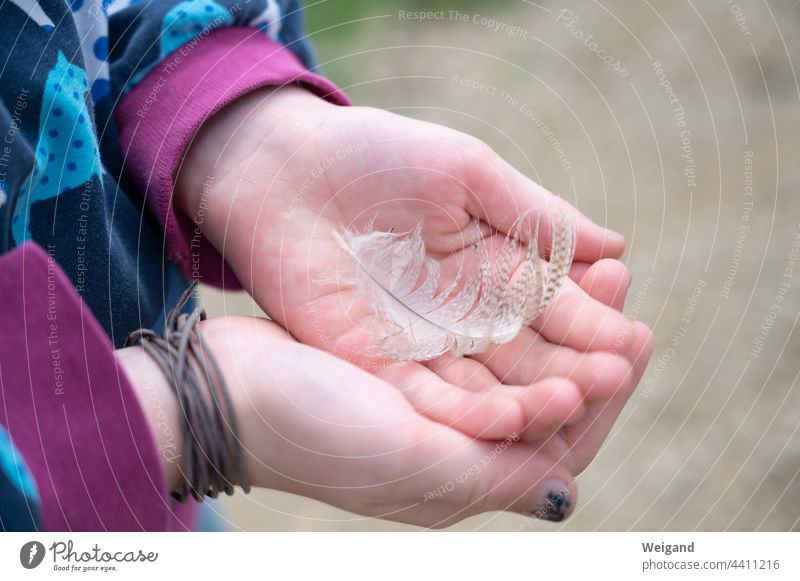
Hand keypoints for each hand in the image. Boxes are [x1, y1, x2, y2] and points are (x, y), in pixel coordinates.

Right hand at [119, 316, 590, 526]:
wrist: (230, 391)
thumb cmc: (313, 430)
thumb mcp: (410, 460)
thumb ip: (493, 473)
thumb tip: (568, 494)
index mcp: (460, 475)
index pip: (558, 445)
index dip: (603, 394)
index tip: (635, 340)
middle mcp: (452, 443)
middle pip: (542, 396)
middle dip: (587, 347)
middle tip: (621, 292)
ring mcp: (428, 402)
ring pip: (514, 361)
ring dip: (554, 320)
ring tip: (590, 271)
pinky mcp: (405, 364)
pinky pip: (477, 337)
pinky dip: (509, 308)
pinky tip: (527, 273)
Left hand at [176, 87, 644, 441]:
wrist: (283, 169)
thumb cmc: (376, 155)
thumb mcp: (467, 173)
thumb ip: (535, 213)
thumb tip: (617, 245)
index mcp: (495, 266)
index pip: (556, 304)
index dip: (592, 320)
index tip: (632, 336)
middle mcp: (468, 315)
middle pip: (530, 353)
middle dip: (574, 364)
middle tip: (617, 374)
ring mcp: (425, 344)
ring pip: (488, 384)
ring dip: (530, 396)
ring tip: (576, 400)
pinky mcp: (378, 365)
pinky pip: (429, 398)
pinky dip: (467, 412)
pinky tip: (508, 418)